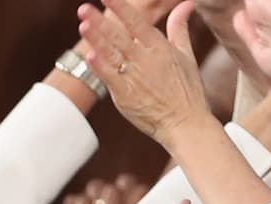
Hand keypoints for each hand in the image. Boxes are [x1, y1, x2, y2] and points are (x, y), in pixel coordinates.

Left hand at [79, 0, 211, 152]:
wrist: (185, 124)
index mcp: (159, 48)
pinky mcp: (125, 97)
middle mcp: (145, 61)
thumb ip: (179, 27)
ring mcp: (134, 78)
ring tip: (83, 25)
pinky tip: (90, 55)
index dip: (121, 8)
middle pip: (119, 37)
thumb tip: (186, 4)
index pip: (136, 23)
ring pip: (112, 55)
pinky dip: (100, 67)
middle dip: (101, 21)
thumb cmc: (187, 91)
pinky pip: (110, 79)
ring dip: (96, 40)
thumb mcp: (186, 55)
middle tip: (83, 8)